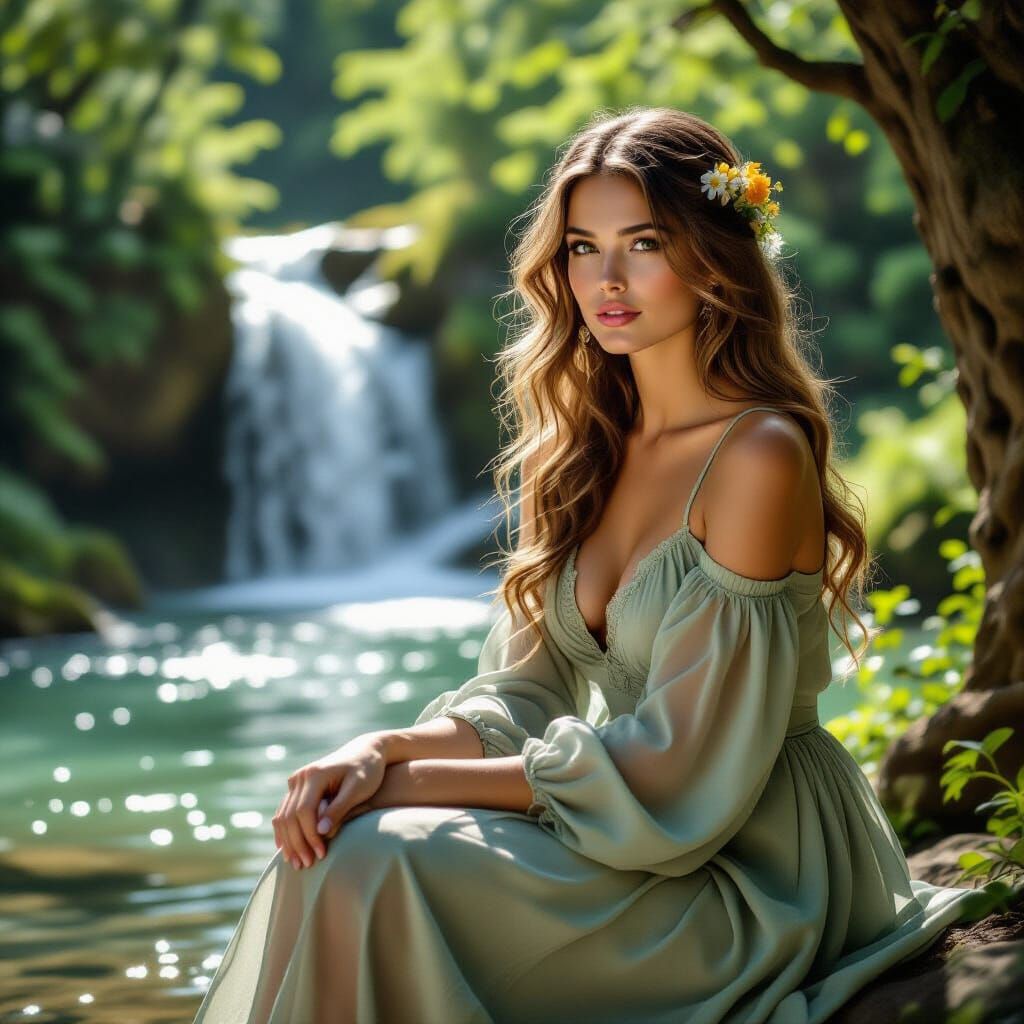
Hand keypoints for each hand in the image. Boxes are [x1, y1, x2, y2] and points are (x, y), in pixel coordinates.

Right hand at [273, 734, 387, 868]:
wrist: (366, 751)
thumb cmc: (367, 770)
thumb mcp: (359, 788)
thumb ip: (340, 808)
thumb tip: (321, 832)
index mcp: (315, 774)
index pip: (304, 811)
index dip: (310, 836)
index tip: (321, 855)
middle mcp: (301, 776)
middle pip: (290, 816)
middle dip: (297, 843)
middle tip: (306, 866)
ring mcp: (296, 781)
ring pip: (283, 816)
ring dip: (288, 841)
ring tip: (297, 864)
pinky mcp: (297, 787)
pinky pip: (284, 812)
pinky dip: (285, 832)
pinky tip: (287, 849)